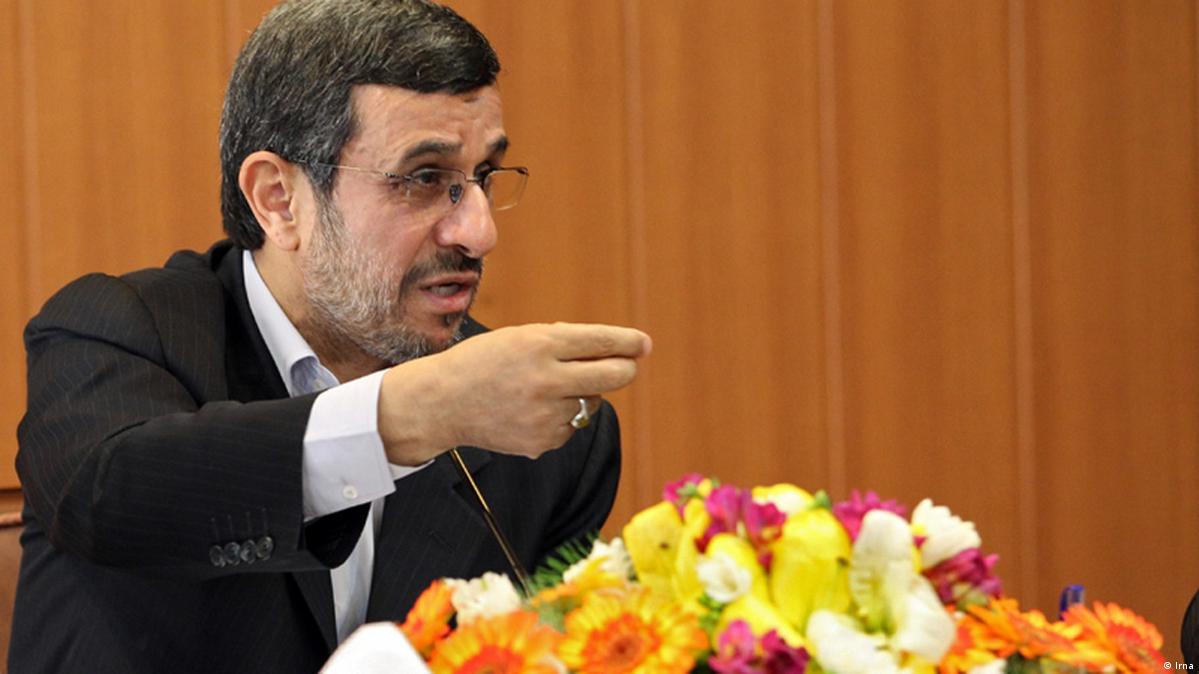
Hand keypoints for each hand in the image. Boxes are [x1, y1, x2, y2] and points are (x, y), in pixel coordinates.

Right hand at [377, 322, 651, 462]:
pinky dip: (562, 417)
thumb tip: (618, 352)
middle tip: (628, 365)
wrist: (443, 403)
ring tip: (545, 389)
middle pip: (613, 377)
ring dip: (582, 393)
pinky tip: (532, 411)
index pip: (600, 342)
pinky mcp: (542, 442)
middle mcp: (545, 380)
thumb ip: (565, 342)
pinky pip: (572, 426)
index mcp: (538, 345)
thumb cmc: (485, 362)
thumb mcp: (520, 337)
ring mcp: (544, 415)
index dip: (628, 342)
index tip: (643, 344)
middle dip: (625, 368)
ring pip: (592, 403)